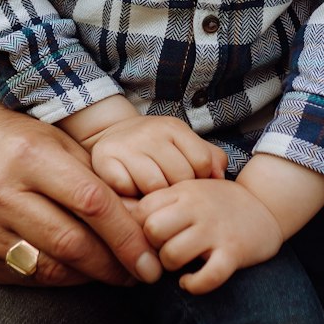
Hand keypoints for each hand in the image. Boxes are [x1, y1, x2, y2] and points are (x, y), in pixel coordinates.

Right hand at [0, 32, 162, 286]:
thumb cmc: (24, 139)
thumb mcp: (62, 144)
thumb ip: (99, 180)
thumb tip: (145, 226)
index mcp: (27, 156)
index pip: (91, 204)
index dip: (127, 237)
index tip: (152, 261)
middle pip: (71, 243)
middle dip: (114, 265)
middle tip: (141, 275)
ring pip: (49, 268)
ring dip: (90, 277)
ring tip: (115, 274)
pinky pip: (26, 277)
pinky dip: (58, 278)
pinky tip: (78, 271)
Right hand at [85, 115, 227, 196]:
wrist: (111, 136)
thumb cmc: (156, 150)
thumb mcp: (185, 147)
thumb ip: (210, 160)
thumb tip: (219, 178)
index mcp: (173, 127)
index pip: (202, 162)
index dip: (198, 178)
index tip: (187, 180)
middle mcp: (150, 131)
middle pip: (180, 176)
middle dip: (177, 190)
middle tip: (168, 190)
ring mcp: (126, 144)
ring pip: (155, 186)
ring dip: (154, 196)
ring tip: (151, 193)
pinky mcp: (104, 159)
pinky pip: (127, 189)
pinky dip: (130, 195)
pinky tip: (131, 190)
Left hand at [139, 178, 283, 294]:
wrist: (266, 207)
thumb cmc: (216, 204)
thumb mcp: (187, 191)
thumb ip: (159, 201)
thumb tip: (117, 216)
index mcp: (181, 191)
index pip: (141, 210)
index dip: (137, 229)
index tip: (146, 239)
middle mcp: (197, 207)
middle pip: (152, 231)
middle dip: (151, 248)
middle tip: (161, 253)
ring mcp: (216, 230)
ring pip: (173, 255)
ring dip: (171, 268)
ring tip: (178, 266)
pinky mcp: (234, 252)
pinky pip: (207, 276)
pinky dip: (194, 285)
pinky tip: (191, 282)